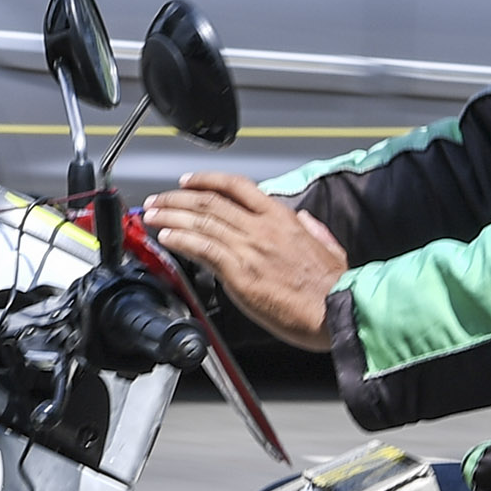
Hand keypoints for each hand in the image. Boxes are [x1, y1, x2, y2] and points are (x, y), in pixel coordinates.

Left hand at [144, 172, 342, 350]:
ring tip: (151, 215)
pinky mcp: (240, 272)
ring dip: (170, 216)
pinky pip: (203, 248)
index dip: (207, 180)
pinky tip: (167, 237)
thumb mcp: (330, 248)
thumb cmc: (336, 288)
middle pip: (210, 201)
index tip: (188, 182)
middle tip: (157, 200)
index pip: (237, 187)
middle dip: (177, 198)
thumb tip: (305, 221)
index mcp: (282, 219)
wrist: (339, 310)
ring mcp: (250, 248)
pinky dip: (182, 239)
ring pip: (201, 221)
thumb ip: (314, 230)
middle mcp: (262, 227)